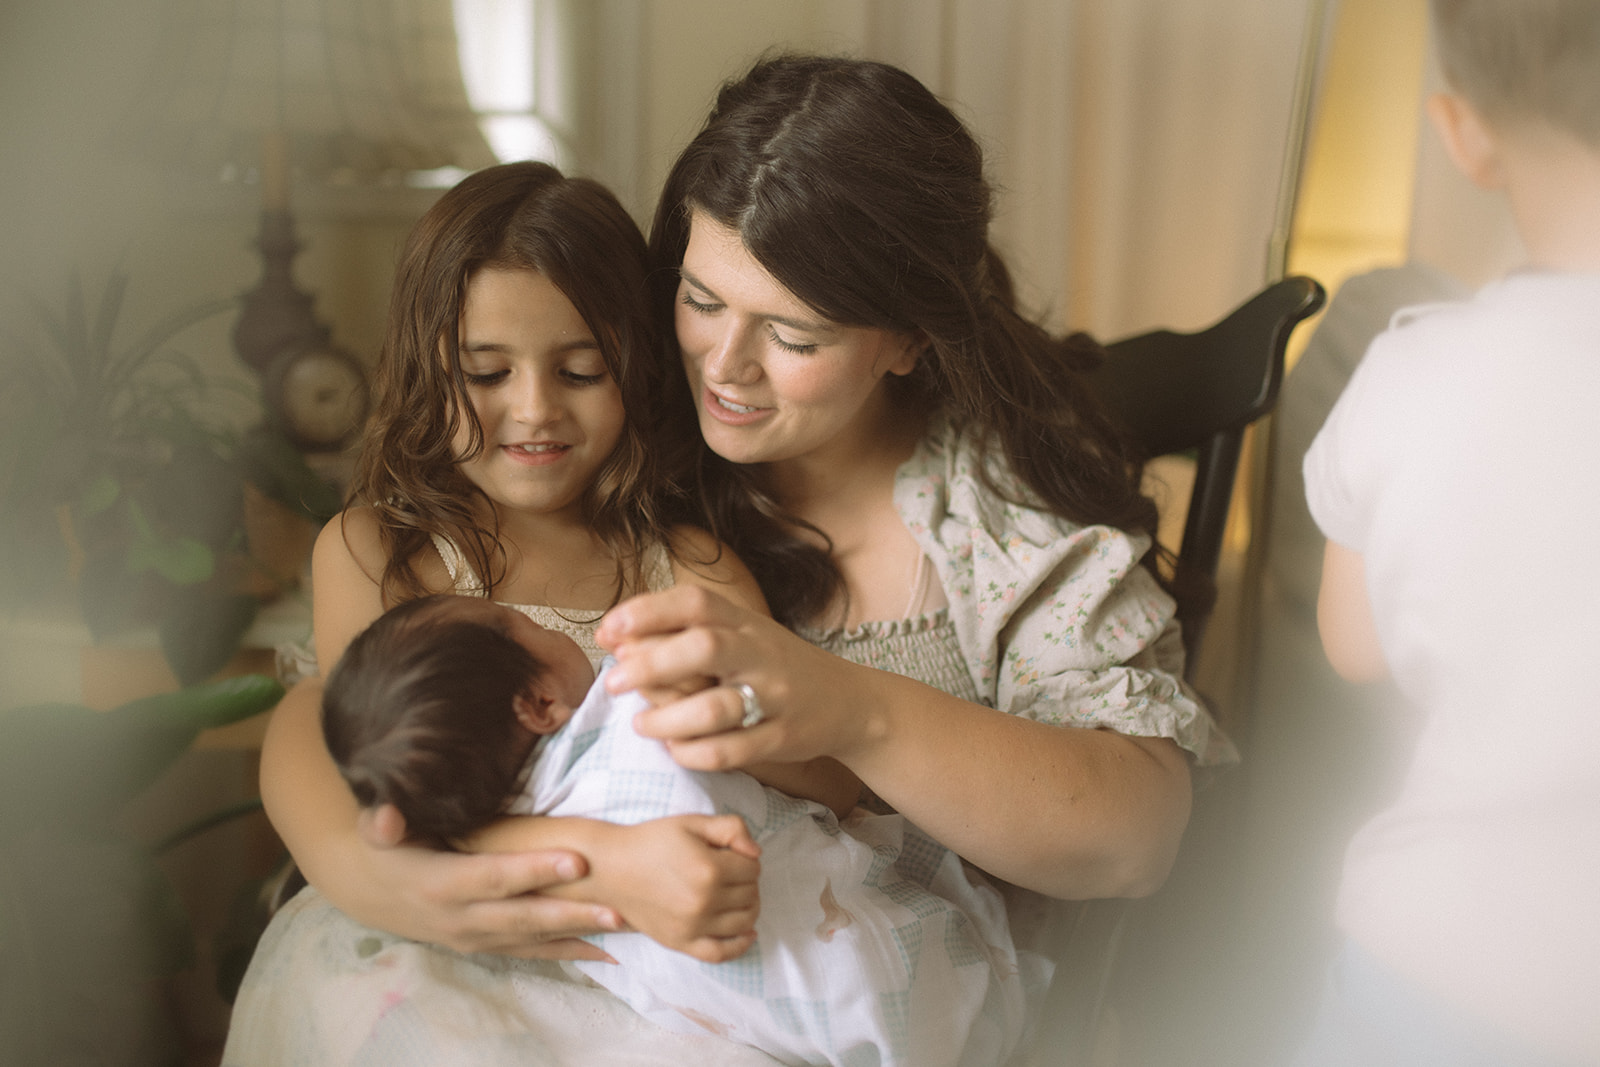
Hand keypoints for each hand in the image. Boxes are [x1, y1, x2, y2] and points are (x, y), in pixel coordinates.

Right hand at [354, 804, 623, 959]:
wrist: (369, 890)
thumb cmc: (383, 848)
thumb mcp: (375, 829)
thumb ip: (381, 822)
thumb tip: (384, 818)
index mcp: (439, 884)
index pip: (493, 877)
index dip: (533, 871)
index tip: (576, 861)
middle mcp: (459, 918)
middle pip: (522, 917)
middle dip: (570, 913)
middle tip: (615, 907)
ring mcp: (474, 938)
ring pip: (533, 939)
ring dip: (578, 935)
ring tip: (622, 925)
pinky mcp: (486, 945)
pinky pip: (531, 952)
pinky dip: (567, 952)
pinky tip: (605, 950)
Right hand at [592, 815, 761, 962]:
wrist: (611, 867)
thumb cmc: (652, 841)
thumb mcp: (692, 822)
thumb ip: (731, 828)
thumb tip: (757, 853)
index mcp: (709, 870)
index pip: (753, 869)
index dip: (746, 858)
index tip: (731, 854)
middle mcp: (703, 902)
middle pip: (751, 894)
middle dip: (747, 881)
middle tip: (731, 871)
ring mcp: (692, 927)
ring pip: (744, 922)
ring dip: (748, 907)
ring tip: (736, 895)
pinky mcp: (681, 943)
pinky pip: (721, 954)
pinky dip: (740, 946)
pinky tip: (748, 933)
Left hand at [596, 585, 870, 771]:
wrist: (848, 701)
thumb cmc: (774, 665)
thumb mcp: (740, 634)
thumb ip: (685, 632)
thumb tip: (615, 637)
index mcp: (744, 621)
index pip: (694, 602)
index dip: (646, 612)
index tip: (607, 631)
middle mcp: (761, 652)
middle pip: (704, 647)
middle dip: (652, 664)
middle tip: (615, 682)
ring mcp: (775, 696)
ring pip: (715, 708)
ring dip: (668, 719)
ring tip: (642, 724)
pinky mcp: (782, 738)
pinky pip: (731, 751)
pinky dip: (694, 753)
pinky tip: (674, 749)